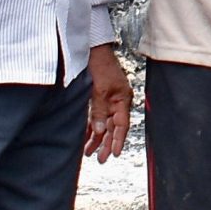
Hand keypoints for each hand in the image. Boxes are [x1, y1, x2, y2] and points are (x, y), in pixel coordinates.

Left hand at [84, 44, 132, 162]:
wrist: (93, 50)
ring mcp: (109, 99)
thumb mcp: (99, 90)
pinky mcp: (99, 97)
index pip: (122, 125)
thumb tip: (100, 131)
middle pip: (113, 127)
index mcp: (123, 99)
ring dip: (97, 137)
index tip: (115, 154)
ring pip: (104, 124)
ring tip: (89, 151)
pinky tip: (87, 136)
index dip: (119, 140)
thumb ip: (99, 111)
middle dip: (107, 144)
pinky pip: (98, 116)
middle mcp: (117, 101)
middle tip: (101, 159)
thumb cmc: (100, 66)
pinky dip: (92, 127)